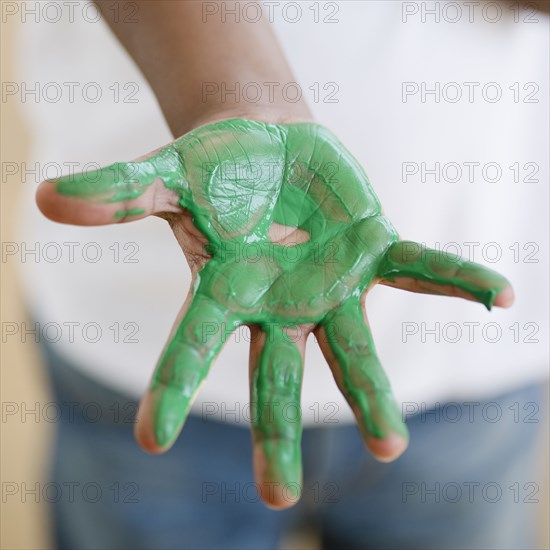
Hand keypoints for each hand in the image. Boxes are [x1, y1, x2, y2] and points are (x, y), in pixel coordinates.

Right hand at [37, 118, 512, 508]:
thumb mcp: (165, 177)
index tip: (149, 439)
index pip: (193, 345)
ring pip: (352, 347)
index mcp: (225, 291)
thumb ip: (118, 192)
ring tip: (389, 445)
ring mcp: (330, 285)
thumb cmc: (214, 172)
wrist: (268, 151)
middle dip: (277, 431)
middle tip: (280, 496)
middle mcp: (279, 305)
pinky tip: (499, 296)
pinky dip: (456, 283)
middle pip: (275, 376)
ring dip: (370, 392)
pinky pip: (418, 272)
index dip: (171, 386)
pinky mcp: (372, 253)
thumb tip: (46, 197)